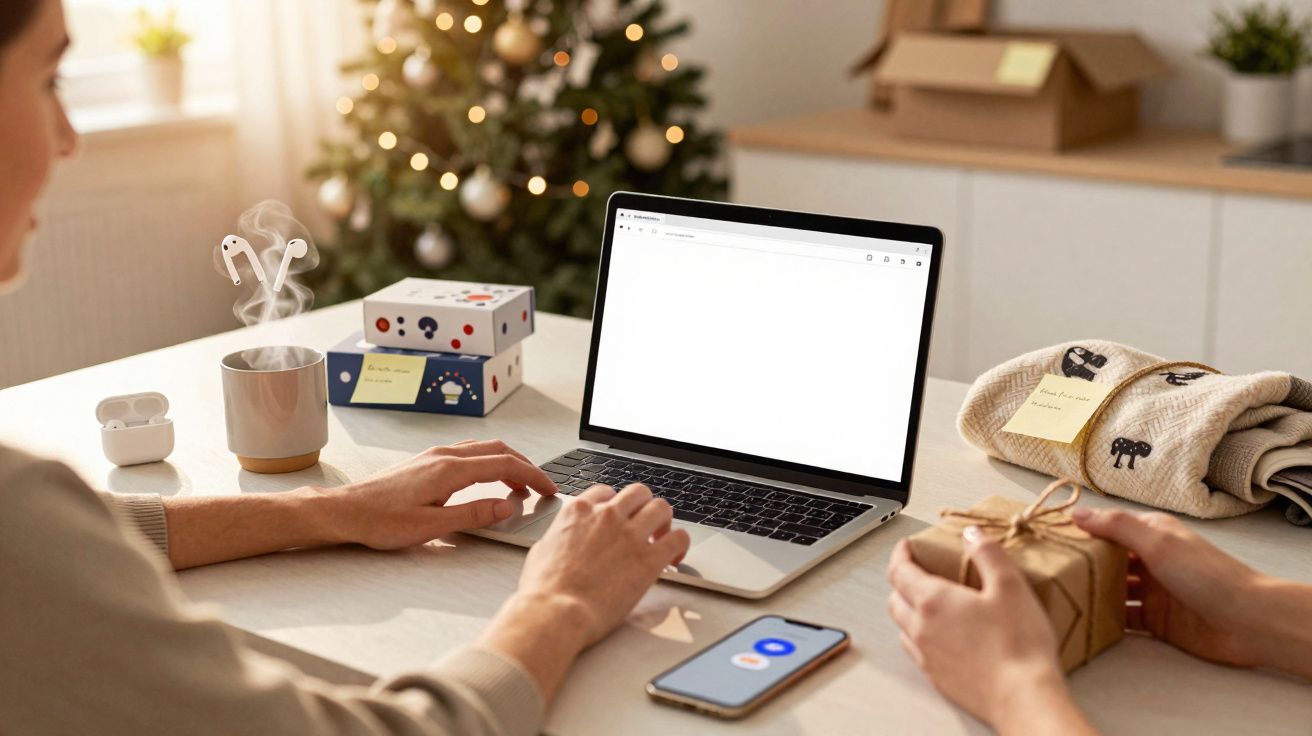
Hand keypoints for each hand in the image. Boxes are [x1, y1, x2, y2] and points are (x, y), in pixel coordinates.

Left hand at [315, 440, 557, 549]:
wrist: (345, 511)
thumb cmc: (380, 521)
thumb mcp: (432, 526)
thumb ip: (473, 515)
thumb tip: (505, 507)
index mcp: (450, 469)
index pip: (504, 464)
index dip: (532, 476)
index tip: (548, 489)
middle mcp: (444, 455)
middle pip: (498, 450)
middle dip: (525, 466)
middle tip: (540, 487)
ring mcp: (435, 456)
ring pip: (483, 449)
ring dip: (507, 463)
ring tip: (519, 486)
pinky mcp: (427, 462)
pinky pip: (468, 454)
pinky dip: (488, 463)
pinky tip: (487, 480)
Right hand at [478, 483, 690, 702]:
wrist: (555, 612)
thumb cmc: (543, 590)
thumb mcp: (541, 550)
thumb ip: (559, 538)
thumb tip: (561, 542)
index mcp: (578, 512)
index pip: (606, 492)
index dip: (616, 504)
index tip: (620, 517)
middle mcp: (606, 516)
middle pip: (638, 492)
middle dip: (643, 507)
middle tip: (645, 525)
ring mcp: (629, 535)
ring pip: (661, 508)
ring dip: (664, 521)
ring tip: (662, 538)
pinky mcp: (648, 559)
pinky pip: (678, 538)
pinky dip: (679, 545)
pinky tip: (674, 557)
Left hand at [887, 530, 1094, 734]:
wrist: (1023, 698)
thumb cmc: (1019, 645)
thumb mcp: (1010, 586)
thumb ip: (987, 554)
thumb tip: (971, 534)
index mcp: (933, 601)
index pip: (899, 570)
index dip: (900, 554)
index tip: (906, 546)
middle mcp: (921, 628)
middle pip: (895, 598)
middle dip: (901, 580)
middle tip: (918, 572)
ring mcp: (926, 655)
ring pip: (902, 625)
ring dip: (908, 609)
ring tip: (928, 602)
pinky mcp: (937, 678)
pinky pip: (916, 650)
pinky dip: (919, 635)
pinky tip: (941, 636)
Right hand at [1069, 506, 1308, 673]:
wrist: (1248, 621)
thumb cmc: (1206, 574)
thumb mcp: (1158, 542)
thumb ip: (1116, 527)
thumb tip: (1076, 512)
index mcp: (1151, 534)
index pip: (1108, 527)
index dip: (1080, 531)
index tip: (1047, 536)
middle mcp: (1150, 560)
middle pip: (1106, 560)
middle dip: (1080, 563)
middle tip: (1044, 569)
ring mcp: (1152, 592)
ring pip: (1111, 589)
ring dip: (1090, 591)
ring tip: (1056, 596)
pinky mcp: (1156, 621)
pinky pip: (1123, 619)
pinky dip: (1105, 619)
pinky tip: (1081, 620)